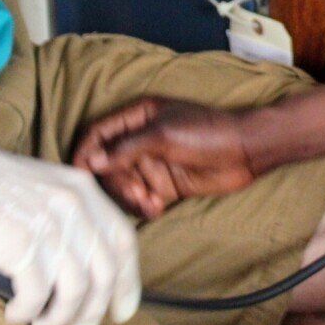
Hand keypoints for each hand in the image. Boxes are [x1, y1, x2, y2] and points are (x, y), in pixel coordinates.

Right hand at [0, 130, 139, 324]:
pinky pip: (36, 293)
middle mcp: (72, 202)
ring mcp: (46, 221)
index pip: (123, 241)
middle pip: (104, 271)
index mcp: (82, 188)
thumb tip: (87, 273)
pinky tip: (15, 313)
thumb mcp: (42, 190)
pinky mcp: (16, 241)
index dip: (128, 282)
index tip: (121, 312)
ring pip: (75, 288)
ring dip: (60, 318)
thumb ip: (69, 220)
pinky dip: (27, 311)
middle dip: (94, 310)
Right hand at [73, 97, 257, 217]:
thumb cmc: (208, 132)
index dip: (84, 152)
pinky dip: (144, 206)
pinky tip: (158, 208)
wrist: (246, 152)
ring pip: (123, 185)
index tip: (78, 174)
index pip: (98, 133)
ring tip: (150, 204)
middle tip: (134, 194)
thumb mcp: (163, 135)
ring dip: (130, 198)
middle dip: (115, 183)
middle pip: (106, 165)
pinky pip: (141, 199)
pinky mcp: (163, 185)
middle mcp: (140, 140)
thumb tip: (89, 161)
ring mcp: (151, 163)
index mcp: (137, 117)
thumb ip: (125, 148)